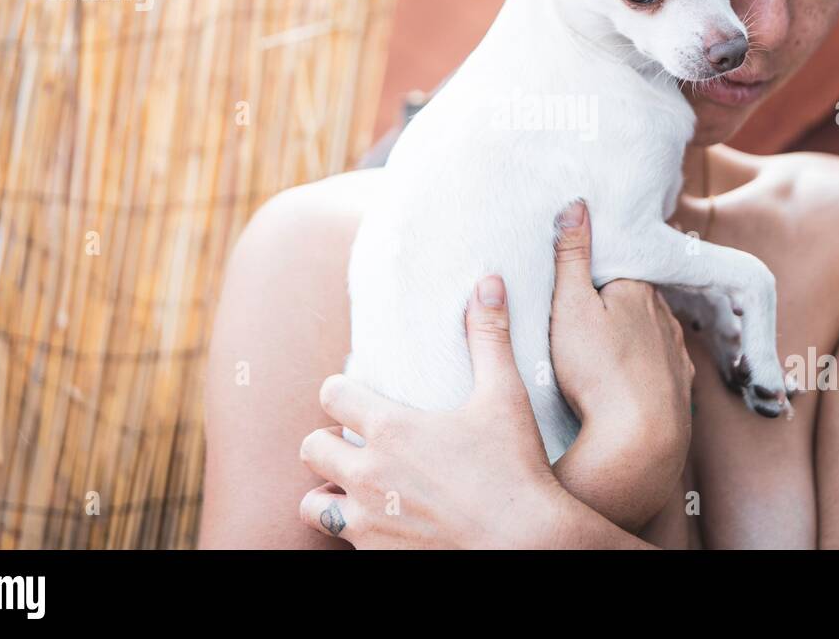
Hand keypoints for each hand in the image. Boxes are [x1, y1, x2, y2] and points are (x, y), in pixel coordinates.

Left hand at [298, 275, 571, 548]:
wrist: (527, 546)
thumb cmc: (516, 471)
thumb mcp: (506, 396)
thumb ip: (489, 337)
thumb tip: (489, 282)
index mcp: (391, 430)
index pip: (331, 394)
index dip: (341, 389)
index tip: (358, 393)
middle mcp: (369, 476)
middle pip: (312, 447)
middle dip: (328, 441)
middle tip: (357, 441)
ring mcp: (369, 523)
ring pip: (312, 504)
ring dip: (329, 492)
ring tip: (357, 487)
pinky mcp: (377, 557)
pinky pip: (342, 542)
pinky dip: (354, 531)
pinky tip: (382, 523)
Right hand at [547, 200, 694, 529]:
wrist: (640, 439)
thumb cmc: (597, 371)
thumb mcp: (569, 306)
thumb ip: (571, 256)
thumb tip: (577, 204)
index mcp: (637, 288)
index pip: (619, 266)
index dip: (598, 272)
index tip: (579, 278)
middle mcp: (664, 315)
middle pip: (635, 298)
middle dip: (615, 302)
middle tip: (585, 315)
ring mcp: (676, 351)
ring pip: (652, 332)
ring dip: (633, 335)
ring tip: (603, 348)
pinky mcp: (679, 386)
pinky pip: (660, 367)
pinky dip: (645, 368)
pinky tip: (629, 378)